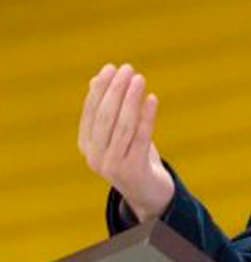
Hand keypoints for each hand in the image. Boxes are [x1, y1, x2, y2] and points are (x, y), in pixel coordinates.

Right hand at [78, 63, 174, 222]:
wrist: (149, 193)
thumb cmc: (133, 156)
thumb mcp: (117, 133)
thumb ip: (107, 109)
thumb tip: (98, 78)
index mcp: (87, 146)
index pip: (90, 112)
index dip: (100, 89)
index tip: (110, 68)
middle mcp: (95, 157)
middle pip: (105, 117)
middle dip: (115, 90)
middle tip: (127, 68)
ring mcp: (114, 165)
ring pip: (123, 126)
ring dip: (131, 99)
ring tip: (139, 78)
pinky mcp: (134, 170)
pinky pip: (141, 137)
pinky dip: (147, 116)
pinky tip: (152, 99)